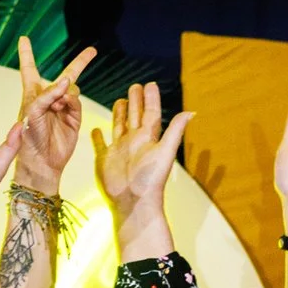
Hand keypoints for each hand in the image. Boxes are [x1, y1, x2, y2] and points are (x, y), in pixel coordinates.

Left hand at [12, 36, 96, 187]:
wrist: (41, 161)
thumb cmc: (29, 137)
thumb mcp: (32, 111)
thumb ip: (48, 94)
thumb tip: (68, 80)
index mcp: (32, 94)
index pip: (29, 68)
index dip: (27, 53)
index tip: (24, 38)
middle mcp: (49, 98)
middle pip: (65, 75)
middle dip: (80, 62)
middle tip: (92, 50)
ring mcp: (63, 107)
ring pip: (71, 88)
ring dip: (64, 93)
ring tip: (56, 106)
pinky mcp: (74, 117)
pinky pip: (76, 101)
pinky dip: (70, 101)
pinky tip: (63, 107)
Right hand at [92, 81, 191, 258]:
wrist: (133, 202)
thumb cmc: (151, 179)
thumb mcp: (165, 152)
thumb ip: (175, 131)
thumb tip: (191, 112)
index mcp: (148, 137)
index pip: (151, 112)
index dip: (150, 98)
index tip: (150, 84)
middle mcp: (134, 141)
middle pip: (135, 115)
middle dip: (135, 100)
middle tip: (134, 86)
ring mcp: (119, 149)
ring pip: (118, 126)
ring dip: (119, 113)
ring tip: (120, 101)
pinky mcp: (105, 159)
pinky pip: (100, 144)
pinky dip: (97, 137)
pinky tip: (96, 129)